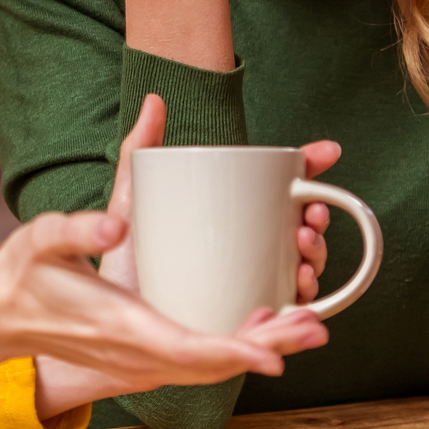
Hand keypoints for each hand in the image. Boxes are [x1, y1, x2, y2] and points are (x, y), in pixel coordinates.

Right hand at [0, 210, 328, 419]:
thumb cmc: (23, 275)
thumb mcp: (42, 238)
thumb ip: (78, 226)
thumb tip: (116, 221)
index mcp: (119, 327)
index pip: (186, 350)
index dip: (235, 351)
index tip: (276, 353)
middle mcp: (136, 353)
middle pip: (214, 363)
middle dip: (268, 347)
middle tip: (316, 327)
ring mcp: (140, 360)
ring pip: (211, 365)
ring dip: (258, 347)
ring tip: (304, 324)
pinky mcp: (143, 354)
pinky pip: (198, 360)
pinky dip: (234, 346)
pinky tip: (260, 321)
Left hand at [103, 94, 335, 301]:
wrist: (102, 321)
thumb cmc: (122, 261)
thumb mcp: (132, 201)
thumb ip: (138, 150)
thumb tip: (153, 98)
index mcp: (236, 221)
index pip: (285, 191)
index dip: (312, 169)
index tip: (325, 152)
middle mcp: (250, 256)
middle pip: (301, 233)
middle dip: (318, 219)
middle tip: (309, 211)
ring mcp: (250, 292)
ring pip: (301, 275)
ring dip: (317, 259)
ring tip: (301, 244)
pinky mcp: (242, 329)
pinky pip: (283, 324)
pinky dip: (302, 312)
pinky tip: (299, 293)